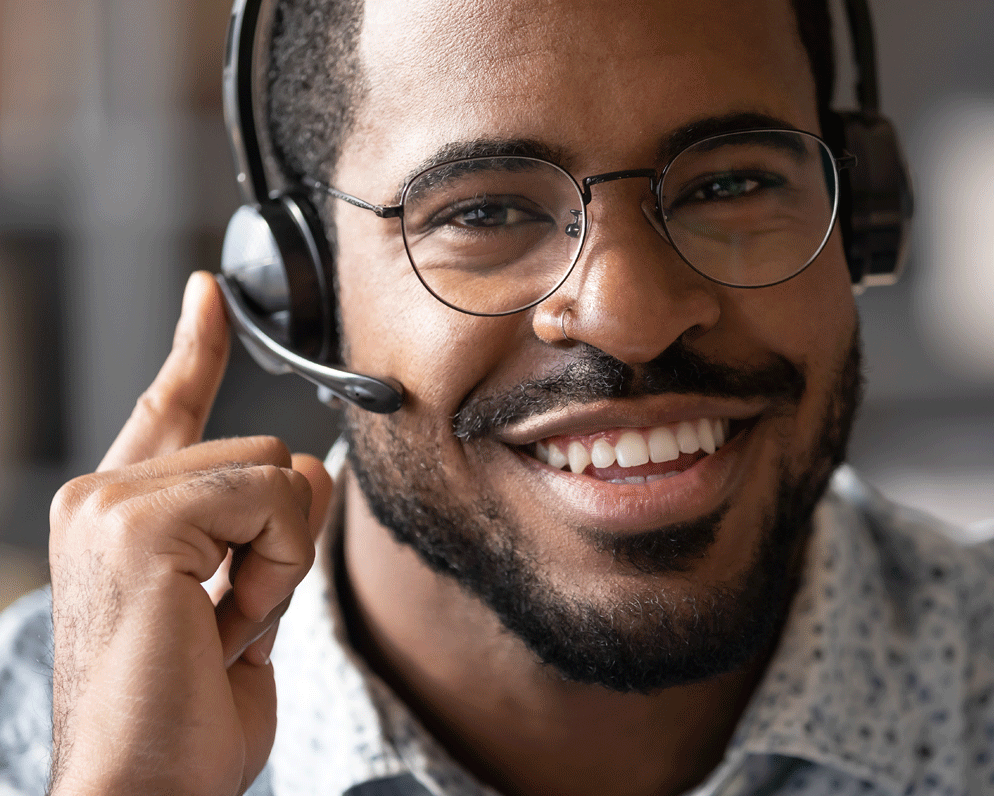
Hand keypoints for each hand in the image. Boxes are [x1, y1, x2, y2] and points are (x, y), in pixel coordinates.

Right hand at [47, 272, 333, 795]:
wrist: (145, 792)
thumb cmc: (185, 720)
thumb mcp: (248, 607)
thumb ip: (268, 532)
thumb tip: (313, 471)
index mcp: (123, 515)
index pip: (167, 409)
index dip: (194, 351)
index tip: (209, 297)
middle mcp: (103, 495)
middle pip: (266, 453)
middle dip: (280, 542)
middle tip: (234, 620)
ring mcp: (112, 502)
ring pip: (277, 472)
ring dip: (280, 561)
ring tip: (225, 627)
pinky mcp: (137, 520)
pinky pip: (273, 500)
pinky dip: (278, 568)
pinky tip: (228, 622)